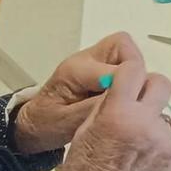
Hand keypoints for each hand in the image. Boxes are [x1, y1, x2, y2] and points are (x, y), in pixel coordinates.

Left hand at [12, 32, 141, 153]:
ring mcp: (93, 59)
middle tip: (134, 98)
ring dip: (134, 73)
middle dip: (136, 72)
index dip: (132, 87)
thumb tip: (125, 101)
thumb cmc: (46, 123)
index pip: (117, 67)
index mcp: (76, 70)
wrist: (34, 122)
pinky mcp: (100, 65)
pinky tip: (123, 97)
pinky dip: (130, 78)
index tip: (132, 107)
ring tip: (129, 98)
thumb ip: (96, 109)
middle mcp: (86, 58)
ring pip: (127, 51)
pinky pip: (123, 62)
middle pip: (124, 46)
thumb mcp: (68, 123)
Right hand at [56, 35, 170, 170]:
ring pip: (164, 114)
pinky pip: (168, 136)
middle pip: (162, 84)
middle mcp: (146, 121)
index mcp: (119, 112)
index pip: (133, 70)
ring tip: (135, 141)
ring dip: (152, 120)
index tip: (125, 78)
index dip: (128, 71)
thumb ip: (106, 106)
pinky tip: (142, 157)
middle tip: (138, 102)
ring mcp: (164, 139)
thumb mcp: (85, 131)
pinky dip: (157, 141)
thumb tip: (119, 89)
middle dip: (150, 88)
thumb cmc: (84, 170)